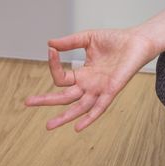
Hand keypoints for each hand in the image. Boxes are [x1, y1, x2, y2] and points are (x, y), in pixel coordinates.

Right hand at [24, 28, 156, 131]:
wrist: (136, 41)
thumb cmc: (115, 40)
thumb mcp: (87, 38)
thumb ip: (69, 42)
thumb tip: (49, 44)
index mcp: (83, 74)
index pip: (61, 77)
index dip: (53, 65)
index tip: (51, 51)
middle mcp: (89, 85)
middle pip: (64, 97)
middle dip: (46, 101)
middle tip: (28, 102)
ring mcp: (99, 90)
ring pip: (78, 107)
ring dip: (64, 117)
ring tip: (48, 125)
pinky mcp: (111, 90)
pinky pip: (100, 107)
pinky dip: (89, 118)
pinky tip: (78, 127)